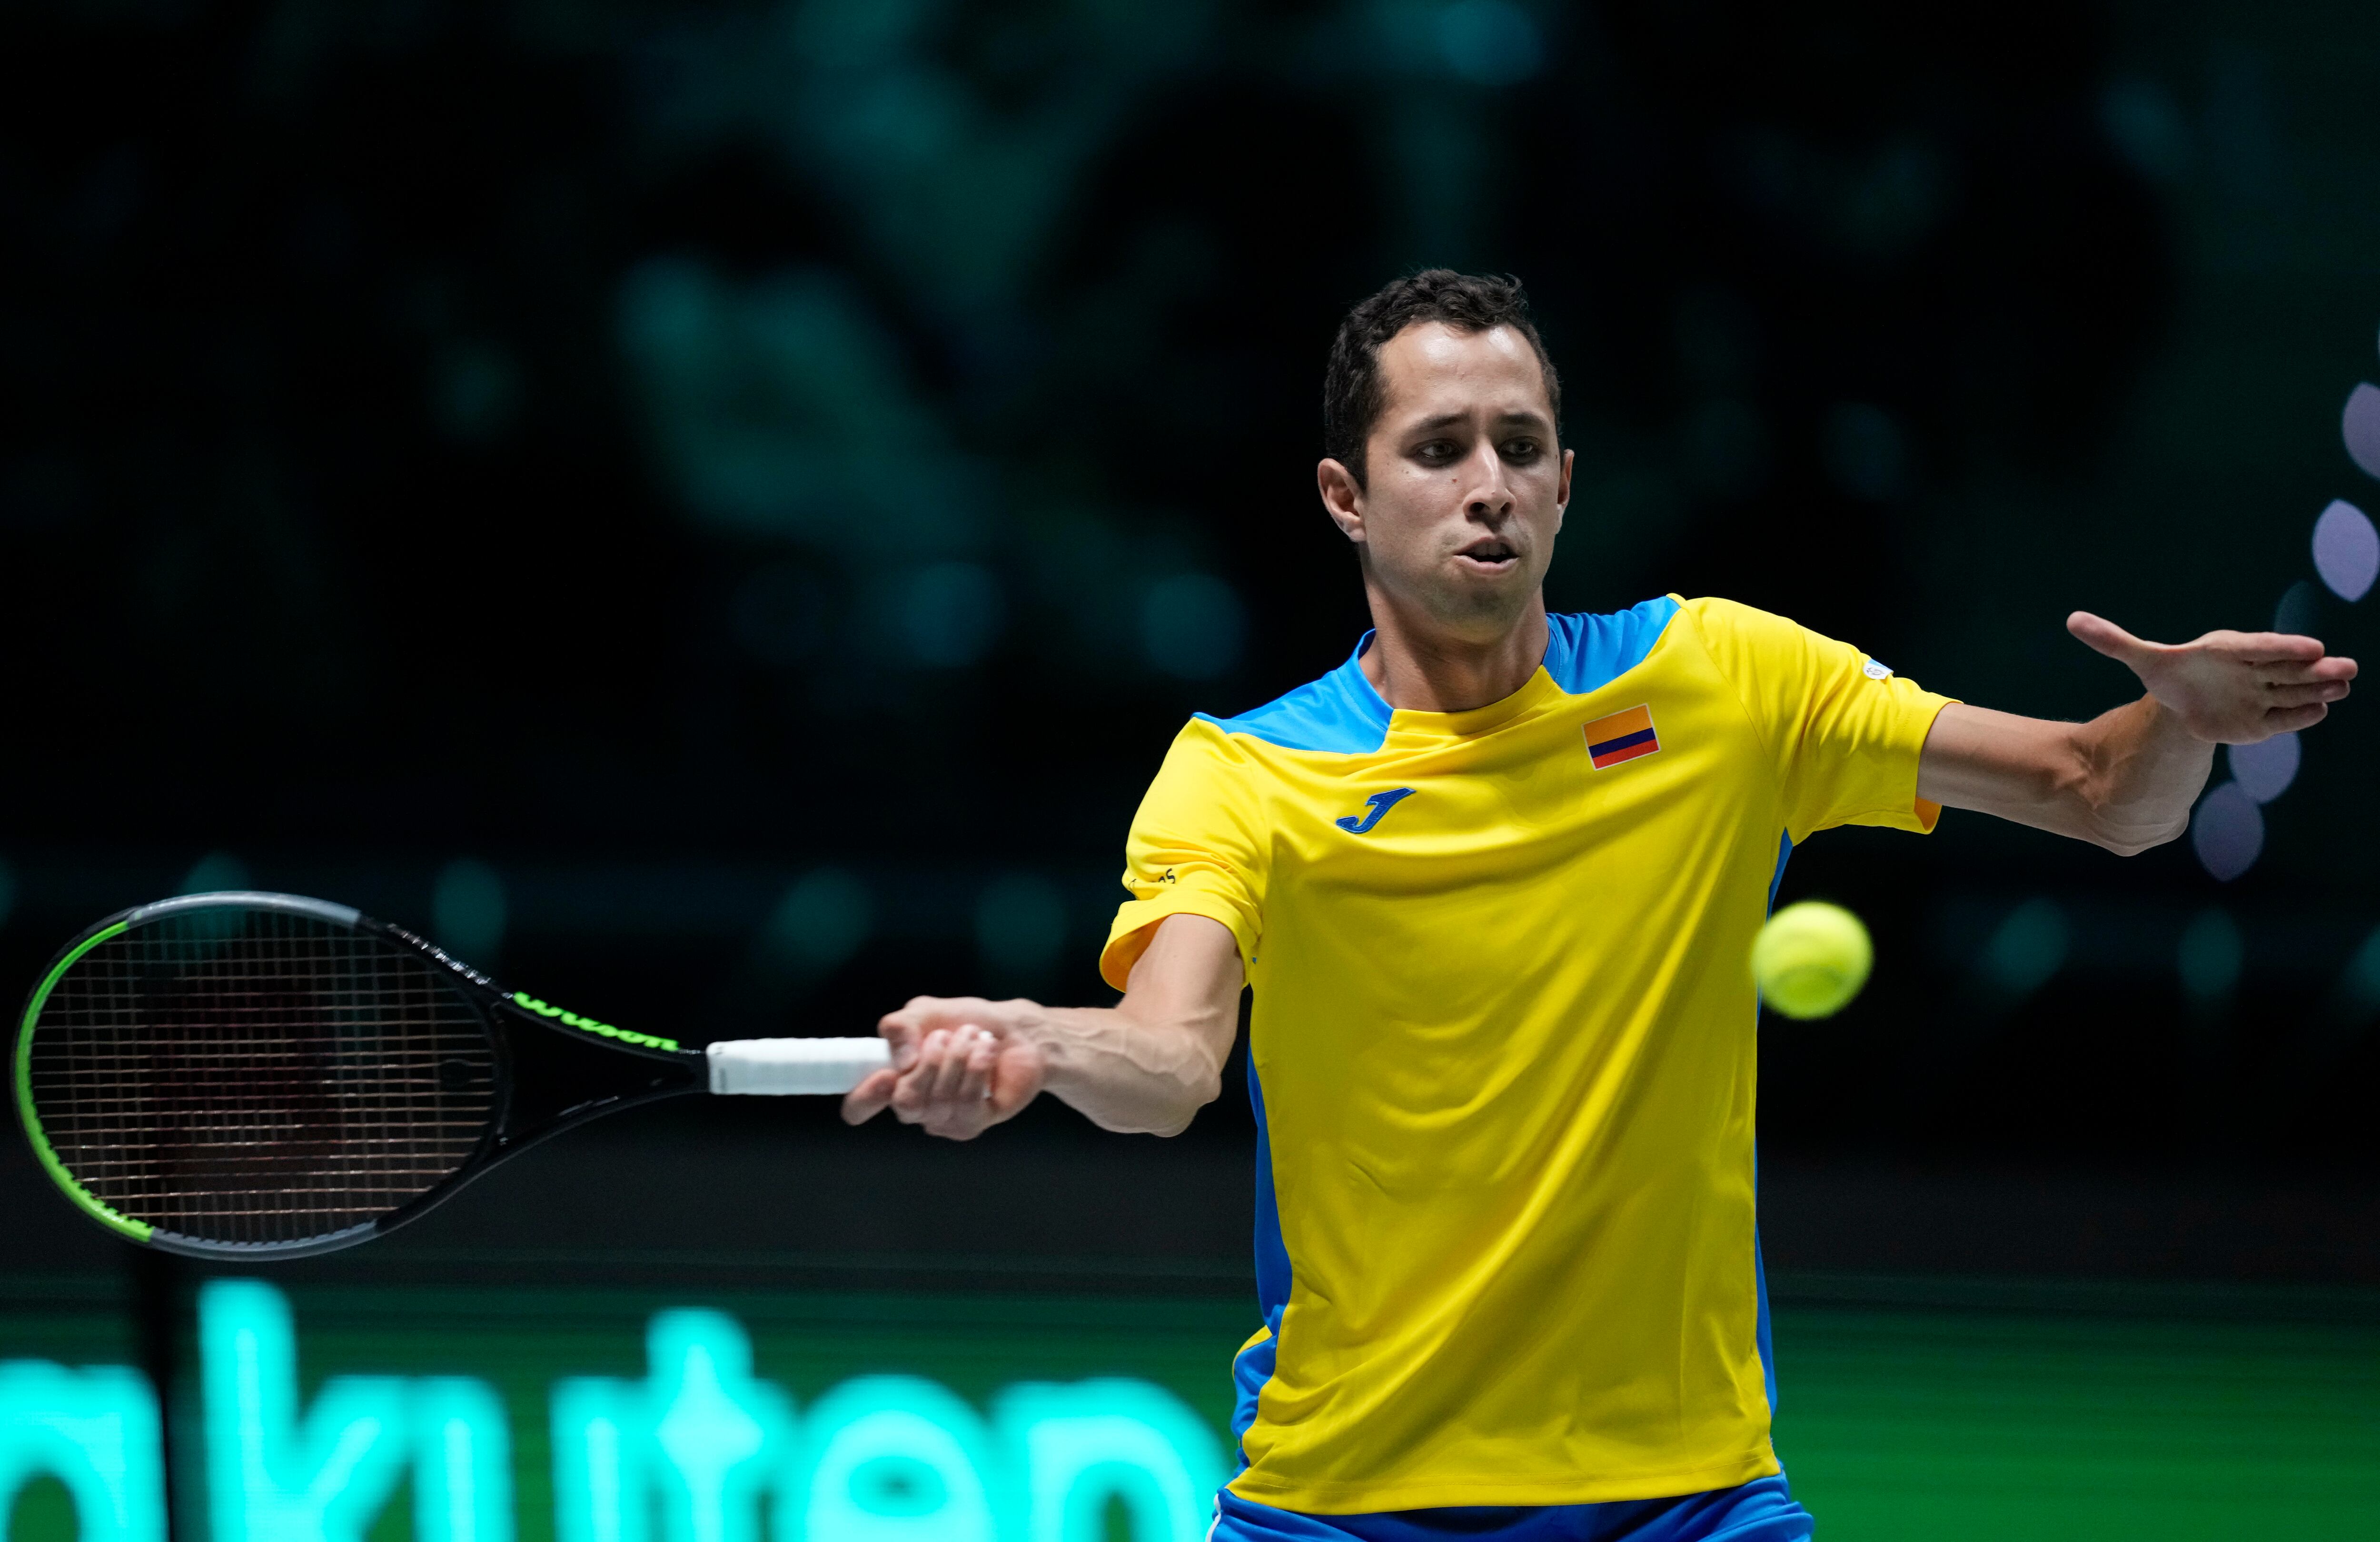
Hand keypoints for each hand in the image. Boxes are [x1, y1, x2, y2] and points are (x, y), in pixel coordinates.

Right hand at [839, 996, 1047, 1139]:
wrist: (1014, 1029)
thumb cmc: (966, 1021)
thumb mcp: (926, 1012)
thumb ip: (901, 1027)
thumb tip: (901, 1061)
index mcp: (893, 1079)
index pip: (860, 1106)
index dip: (864, 1098)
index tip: (886, 1075)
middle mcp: (914, 1105)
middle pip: (904, 1104)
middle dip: (929, 1063)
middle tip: (946, 1036)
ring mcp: (942, 1120)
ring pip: (938, 1102)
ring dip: (958, 1059)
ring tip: (972, 1036)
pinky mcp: (971, 1124)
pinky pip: (966, 1106)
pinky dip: (977, 1069)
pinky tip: (986, 1051)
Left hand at [2067, 612, 2356, 743]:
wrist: (2183, 698)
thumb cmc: (2170, 673)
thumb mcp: (2142, 659)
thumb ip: (2113, 642)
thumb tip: (2072, 621)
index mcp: (2229, 649)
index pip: (2260, 646)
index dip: (2285, 647)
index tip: (2311, 646)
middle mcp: (2252, 669)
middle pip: (2286, 668)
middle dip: (2315, 669)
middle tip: (2344, 665)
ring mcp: (2261, 694)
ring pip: (2293, 690)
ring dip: (2318, 689)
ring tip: (2344, 685)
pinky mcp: (2262, 720)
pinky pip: (2283, 718)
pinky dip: (2299, 717)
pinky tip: (2320, 711)